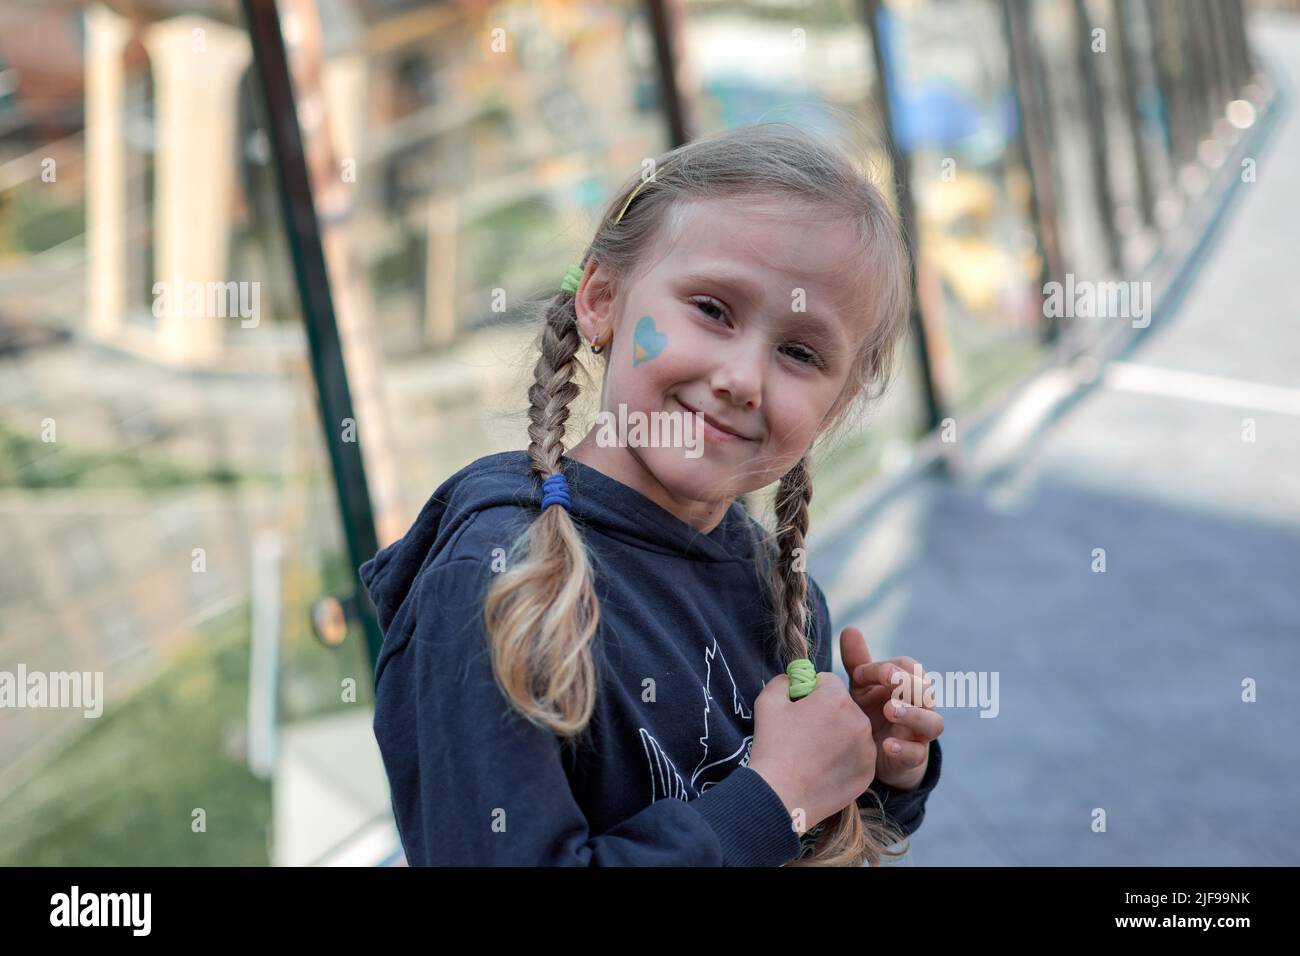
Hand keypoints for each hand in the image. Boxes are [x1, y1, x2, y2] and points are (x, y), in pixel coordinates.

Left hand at [839, 626, 943, 790]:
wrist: (873, 753)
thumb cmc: (870, 711)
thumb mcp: (861, 686)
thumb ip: (857, 660)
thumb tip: (850, 628)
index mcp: (907, 684)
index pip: (908, 668)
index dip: (887, 667)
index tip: (859, 672)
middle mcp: (920, 706)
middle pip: (926, 691)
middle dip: (909, 684)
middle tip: (890, 681)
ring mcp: (919, 733)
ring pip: (933, 723)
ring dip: (913, 714)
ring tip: (890, 710)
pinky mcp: (913, 759)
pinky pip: (917, 754)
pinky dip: (903, 749)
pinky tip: (885, 745)